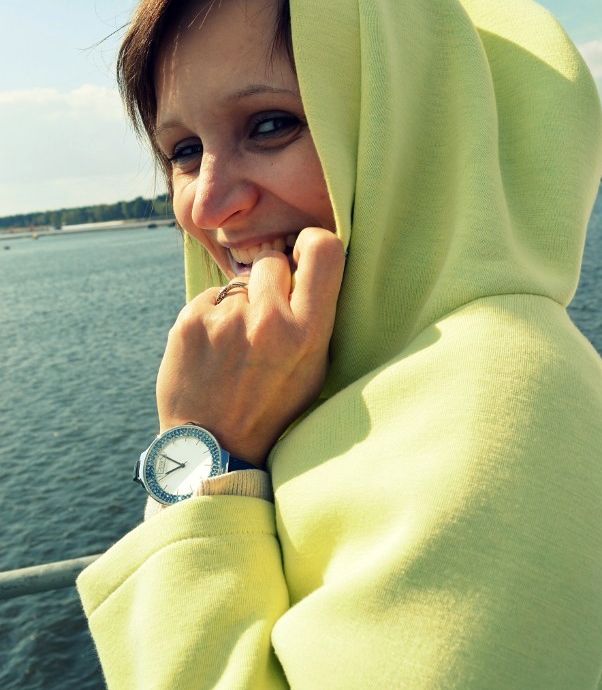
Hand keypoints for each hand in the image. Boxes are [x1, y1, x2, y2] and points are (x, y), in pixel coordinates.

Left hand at [156, 228, 344, 466]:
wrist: (212, 447)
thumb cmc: (272, 406)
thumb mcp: (314, 369)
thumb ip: (315, 316)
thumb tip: (307, 261)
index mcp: (308, 333)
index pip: (324, 250)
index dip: (314, 243)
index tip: (304, 254)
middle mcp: (267, 320)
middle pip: (272, 259)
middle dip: (270, 278)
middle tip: (265, 314)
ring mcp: (224, 319)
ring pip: (237, 282)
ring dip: (239, 302)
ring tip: (236, 344)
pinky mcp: (189, 320)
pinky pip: (209, 299)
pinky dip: (212, 317)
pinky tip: (213, 351)